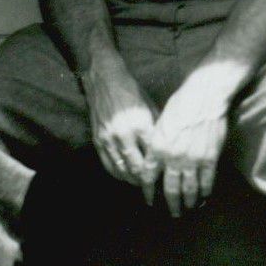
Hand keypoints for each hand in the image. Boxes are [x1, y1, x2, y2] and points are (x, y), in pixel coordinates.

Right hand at [82, 61, 155, 186]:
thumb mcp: (150, 106)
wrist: (103, 78)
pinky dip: (117, 174)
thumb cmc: (131, 90)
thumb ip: (156, 128)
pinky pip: (108, 164)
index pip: (153, 156)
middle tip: (156, 187)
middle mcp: (124, 134)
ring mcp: (109, 138)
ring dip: (133, 180)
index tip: (167, 177)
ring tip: (142, 185)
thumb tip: (165, 147)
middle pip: (138, 168)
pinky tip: (125, 177)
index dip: (161, 170)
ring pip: (122, 169)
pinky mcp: (98, 139)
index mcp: (141, 125)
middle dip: (147, 181)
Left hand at [145, 83, 228, 216]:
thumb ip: (156, 145)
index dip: (148, 192)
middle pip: (170, 189)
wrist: (204, 96)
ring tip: (187, 210)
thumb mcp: (160, 124)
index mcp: (157, 148)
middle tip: (173, 214)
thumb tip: (155, 161)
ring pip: (189, 189)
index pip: (149, 177)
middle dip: (171, 204)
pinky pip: (207, 181)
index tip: (149, 201)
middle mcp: (173, 157)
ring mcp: (193, 159)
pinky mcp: (210, 158)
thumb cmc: (180, 105)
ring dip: (188, 202)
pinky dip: (205, 192)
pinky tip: (204, 198)